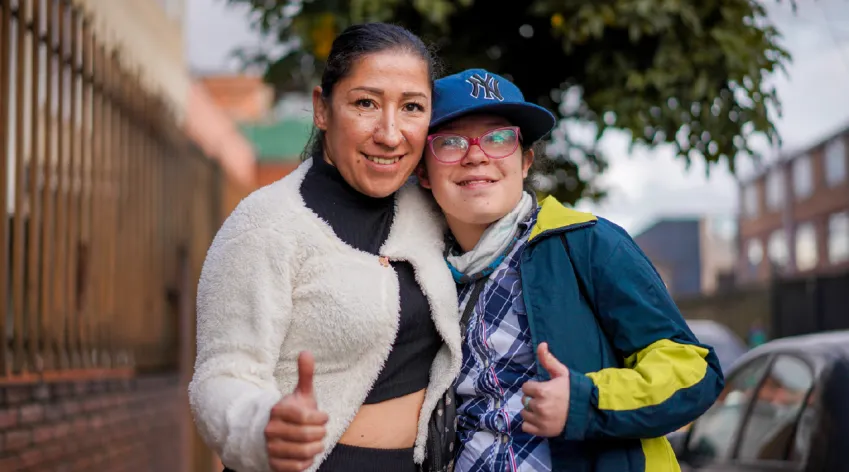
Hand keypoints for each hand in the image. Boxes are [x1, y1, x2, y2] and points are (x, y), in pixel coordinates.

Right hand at [265, 352, 329, 471]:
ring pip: (304, 451)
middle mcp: (270, 429)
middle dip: (320, 433)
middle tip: (322, 430)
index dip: (321, 417)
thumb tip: (306, 352)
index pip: (305, 416)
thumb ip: (305, 375)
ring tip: (318, 442)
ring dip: (317, 447)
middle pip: (307, 435)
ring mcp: (271, 448)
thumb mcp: (300, 394)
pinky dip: (308, 461)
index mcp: (277, 410)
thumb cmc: (293, 412)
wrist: (271, 434)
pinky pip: (298, 467)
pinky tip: (308, 453)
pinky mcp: (274, 464)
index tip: (324, 416)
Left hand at [520, 342, 570, 436]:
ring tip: (543, 409)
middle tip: (544, 399)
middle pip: (524, 400)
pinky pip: (526, 427)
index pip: (526, 387)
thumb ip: (548, 360)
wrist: (586, 411)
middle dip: (532, 398)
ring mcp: (540, 420)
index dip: (533, 387)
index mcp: (542, 391)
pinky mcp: (542, 431)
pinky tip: (540, 419)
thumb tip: (541, 344)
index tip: (542, 388)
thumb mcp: (562, 373)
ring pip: (524, 413)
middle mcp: (539, 406)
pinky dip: (531, 424)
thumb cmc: (572, 391)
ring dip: (531, 411)